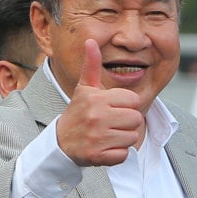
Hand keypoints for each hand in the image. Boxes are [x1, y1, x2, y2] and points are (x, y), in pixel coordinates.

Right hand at [57, 39, 145, 166]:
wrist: (60, 143)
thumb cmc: (78, 113)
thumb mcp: (84, 89)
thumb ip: (91, 66)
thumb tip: (90, 41)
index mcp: (96, 98)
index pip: (133, 100)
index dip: (126, 105)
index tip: (112, 108)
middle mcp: (97, 117)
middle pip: (136, 119)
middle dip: (126, 123)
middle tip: (110, 123)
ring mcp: (97, 137)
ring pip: (133, 137)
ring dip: (122, 139)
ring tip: (107, 135)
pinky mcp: (98, 156)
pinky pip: (124, 155)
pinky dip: (117, 154)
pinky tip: (104, 148)